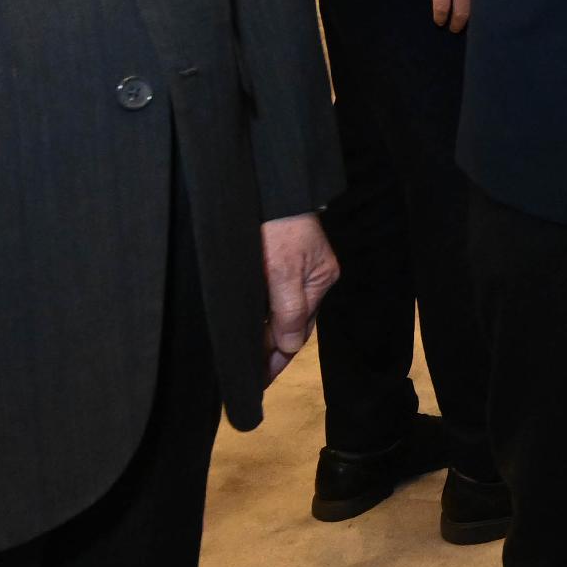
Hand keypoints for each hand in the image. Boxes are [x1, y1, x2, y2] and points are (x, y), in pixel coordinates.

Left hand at [261, 212, 336, 381]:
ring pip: (282, 313)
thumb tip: (290, 347)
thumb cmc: (278, 224)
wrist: (272, 186)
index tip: (259, 380)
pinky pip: (274, 299)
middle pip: (293, 325)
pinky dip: (262, 317)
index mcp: (319, 282)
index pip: (299, 331)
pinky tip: (250, 328)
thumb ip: (288, 311)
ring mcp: (298, 271)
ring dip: (266, 335)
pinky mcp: (282, 262)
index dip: (278, 358)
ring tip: (247, 360)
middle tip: (251, 378)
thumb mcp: (283, 270)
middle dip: (273, 352)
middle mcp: (312, 279)